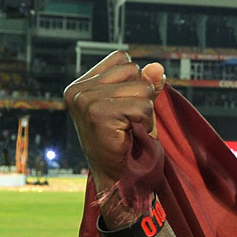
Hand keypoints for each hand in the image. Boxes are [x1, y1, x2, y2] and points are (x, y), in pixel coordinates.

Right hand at [63, 51, 165, 192]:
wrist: (116, 177)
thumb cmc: (125, 142)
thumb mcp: (135, 105)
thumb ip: (145, 83)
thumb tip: (158, 67)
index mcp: (81, 85)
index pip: (122, 59)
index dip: (134, 81)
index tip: (125, 107)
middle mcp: (78, 90)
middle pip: (134, 70)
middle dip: (143, 97)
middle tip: (131, 121)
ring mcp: (85, 101)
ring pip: (142, 88)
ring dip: (147, 112)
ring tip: (132, 128)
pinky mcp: (98, 114)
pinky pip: (143, 107)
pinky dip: (147, 122)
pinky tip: (132, 135)